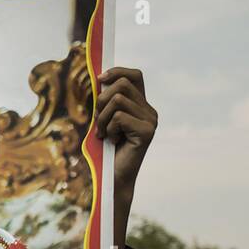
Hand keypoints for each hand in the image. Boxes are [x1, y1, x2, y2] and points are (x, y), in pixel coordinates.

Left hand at [95, 67, 155, 243]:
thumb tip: (98, 79)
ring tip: (103, 134)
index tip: (99, 79)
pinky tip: (112, 141)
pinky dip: (108, 129)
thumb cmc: (104, 150)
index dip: (117, 71)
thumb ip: (105, 101)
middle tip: (98, 122)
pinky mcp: (147, 131)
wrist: (112, 177)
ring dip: (102, 118)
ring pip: (117, 101)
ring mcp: (151, 120)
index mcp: (141, 105)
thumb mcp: (103, 120)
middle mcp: (149, 111)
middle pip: (122, 85)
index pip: (134, 75)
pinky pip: (119, 117)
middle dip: (101, 101)